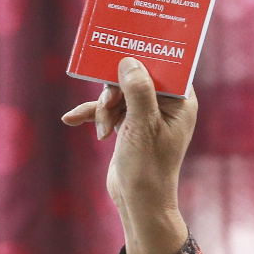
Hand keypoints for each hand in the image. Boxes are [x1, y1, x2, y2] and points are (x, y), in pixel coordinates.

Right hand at [62, 57, 193, 253]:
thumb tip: (130, 60)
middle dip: (115, 91)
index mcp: (181, 101)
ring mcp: (148, 114)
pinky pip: (108, 110)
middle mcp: (167, 105)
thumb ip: (137, 91)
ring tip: (102, 130)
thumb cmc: (148, 166)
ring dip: (104, 108)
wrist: (138, 202)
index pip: (164, 66)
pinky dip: (93, 114)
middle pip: (135, 77)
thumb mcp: (142, 125)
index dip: (142, 58)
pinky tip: (71, 119)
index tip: (121, 50)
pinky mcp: (130, 125)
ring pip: (118, 93)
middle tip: (108, 107)